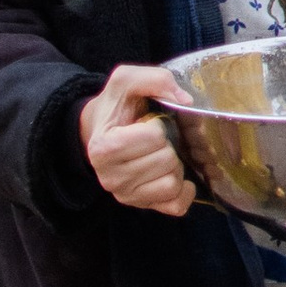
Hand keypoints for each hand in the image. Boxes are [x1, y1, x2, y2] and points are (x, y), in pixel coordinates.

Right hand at [80, 63, 196, 214]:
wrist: (100, 132)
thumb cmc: (116, 108)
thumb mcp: (126, 81)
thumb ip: (155, 79)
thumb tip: (185, 100)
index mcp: (104, 148)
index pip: (154, 137)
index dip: (158, 125)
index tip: (146, 123)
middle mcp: (110, 178)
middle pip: (167, 160)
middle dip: (169, 145)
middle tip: (155, 140)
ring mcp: (126, 196)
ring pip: (173, 183)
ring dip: (175, 165)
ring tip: (159, 154)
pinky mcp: (142, 206)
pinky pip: (177, 206)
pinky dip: (183, 190)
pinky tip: (173, 174)